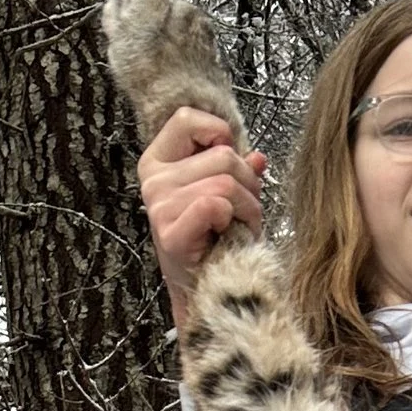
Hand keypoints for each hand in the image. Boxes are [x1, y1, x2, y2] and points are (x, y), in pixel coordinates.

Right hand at [138, 104, 265, 317]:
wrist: (206, 292)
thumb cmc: (214, 241)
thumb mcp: (226, 195)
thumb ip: (238, 169)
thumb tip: (258, 157)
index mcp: (158, 161)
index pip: (187, 118)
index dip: (219, 133)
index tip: (229, 162)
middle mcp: (153, 180)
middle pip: (223, 154)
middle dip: (248, 183)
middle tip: (243, 211)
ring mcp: (159, 205)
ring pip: (226, 181)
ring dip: (248, 206)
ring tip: (240, 226)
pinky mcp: (170, 231)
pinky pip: (216, 204)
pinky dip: (237, 220)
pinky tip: (231, 235)